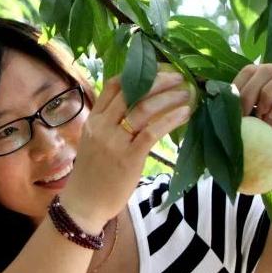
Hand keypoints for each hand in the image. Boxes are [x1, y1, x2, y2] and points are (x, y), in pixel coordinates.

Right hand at [61, 72, 193, 232]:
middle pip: (131, 93)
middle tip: (179, 76)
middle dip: (158, 81)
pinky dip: (170, 119)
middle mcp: (102, 126)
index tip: (158, 69)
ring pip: (143, 109)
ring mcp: (114, 141)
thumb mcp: (95, 141)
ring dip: (168, 98)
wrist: (84, 204)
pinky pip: (152, 132)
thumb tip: (136, 108)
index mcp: (93, 119)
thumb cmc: (93, 174)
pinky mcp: (128, 158)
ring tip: (187, 93)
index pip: (114, 86)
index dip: (137, 73)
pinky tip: (185, 114)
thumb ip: (110, 124)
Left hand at [233, 64, 271, 145]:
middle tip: (245, 114)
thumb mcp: (261, 113)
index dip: (238, 86)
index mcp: (271, 73)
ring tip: (262, 114)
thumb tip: (226, 107)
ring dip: (269, 94)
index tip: (231, 107)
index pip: (250, 69)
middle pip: (265, 70)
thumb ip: (248, 106)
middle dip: (250, 93)